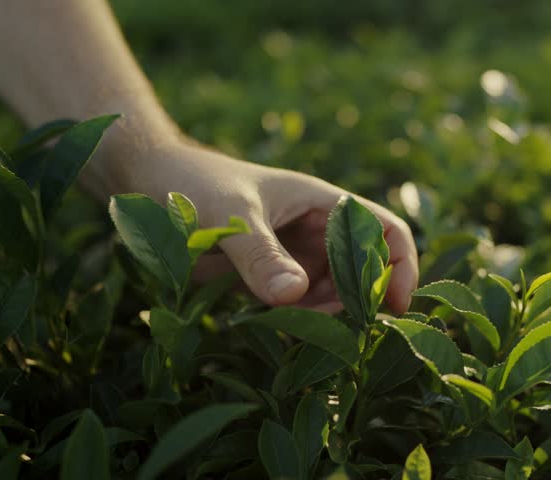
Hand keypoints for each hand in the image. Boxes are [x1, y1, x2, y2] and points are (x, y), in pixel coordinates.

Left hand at [87, 137, 417, 313]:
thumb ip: (260, 254)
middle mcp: (319, 233)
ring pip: (337, 295)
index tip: (396, 305)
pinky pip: (303, 307)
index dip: (401, 265)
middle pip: (366, 272)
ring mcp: (297, 257)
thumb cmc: (193, 183)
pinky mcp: (273, 278)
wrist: (149, 183)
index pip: (385, 231)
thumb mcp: (228, 215)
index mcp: (324, 204)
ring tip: (299, 329)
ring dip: (330, 317)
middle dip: (362, 302)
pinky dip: (303, 323)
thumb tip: (293, 296)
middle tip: (339, 332)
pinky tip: (282, 329)